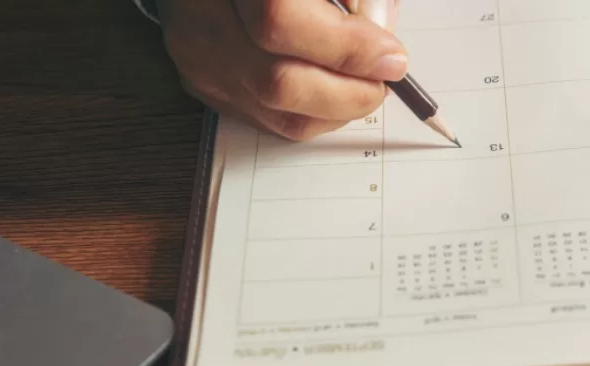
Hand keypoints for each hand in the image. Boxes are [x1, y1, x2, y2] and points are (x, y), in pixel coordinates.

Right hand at [157, 0, 406, 139]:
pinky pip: (269, 119)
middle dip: (348, 92)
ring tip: (365, 84)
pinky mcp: (204, 84)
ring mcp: (198, 58)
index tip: (391, 56)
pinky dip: (314, 112)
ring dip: (337, 109)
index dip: (346, 48)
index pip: (280, 22)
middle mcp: (201, 21)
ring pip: (276, 113)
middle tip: (384, 79)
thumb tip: (384, 49)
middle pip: (277, 83)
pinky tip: (333, 90)